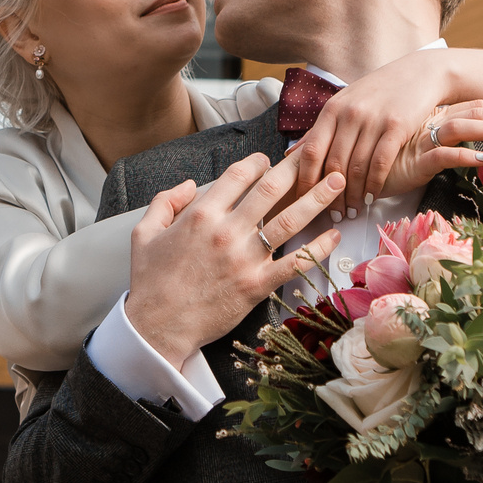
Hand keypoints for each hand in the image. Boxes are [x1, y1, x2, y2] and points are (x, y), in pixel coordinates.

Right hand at [125, 154, 343, 371]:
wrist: (159, 326)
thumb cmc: (151, 282)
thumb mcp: (145, 233)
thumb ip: (165, 202)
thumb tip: (189, 184)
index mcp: (201, 215)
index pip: (238, 175)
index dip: (257, 162)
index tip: (269, 160)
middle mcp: (227, 231)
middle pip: (271, 189)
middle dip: (297, 168)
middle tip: (316, 155)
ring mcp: (245, 259)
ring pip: (290, 220)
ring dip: (317, 198)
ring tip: (337, 182)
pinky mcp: (257, 285)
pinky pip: (295, 262)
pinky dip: (318, 248)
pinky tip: (334, 235)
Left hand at [287, 48, 482, 218]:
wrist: (420, 73)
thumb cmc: (379, 92)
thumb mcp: (346, 103)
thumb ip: (322, 129)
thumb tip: (292, 154)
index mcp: (332, 109)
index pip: (312, 151)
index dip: (306, 180)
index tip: (304, 201)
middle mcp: (350, 113)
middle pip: (333, 164)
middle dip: (330, 195)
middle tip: (331, 215)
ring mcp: (373, 119)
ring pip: (357, 167)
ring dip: (353, 194)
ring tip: (351, 211)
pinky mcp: (397, 126)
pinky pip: (380, 163)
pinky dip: (374, 184)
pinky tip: (372, 197)